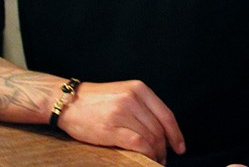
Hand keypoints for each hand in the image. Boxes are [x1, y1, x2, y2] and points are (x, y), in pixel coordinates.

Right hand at [57, 80, 185, 163]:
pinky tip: (145, 160)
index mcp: (139, 89)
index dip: (176, 134)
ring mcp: (122, 112)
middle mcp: (133, 98)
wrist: (68, 102)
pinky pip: (139, 144)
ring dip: (156, 154)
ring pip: (151, 137)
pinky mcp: (111, 128)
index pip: (166, 115)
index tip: (180, 147)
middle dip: (164, 148)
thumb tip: (162, 132)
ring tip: (154, 161)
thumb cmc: (95, 102)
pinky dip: (146, 155)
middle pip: (159, 129)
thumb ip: (142, 107)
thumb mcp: (123, 94)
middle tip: (163, 159)